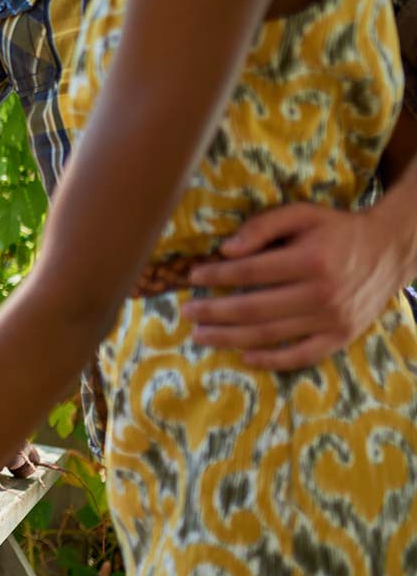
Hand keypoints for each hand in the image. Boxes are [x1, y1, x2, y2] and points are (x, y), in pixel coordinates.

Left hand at [184, 203, 410, 368]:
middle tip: (186, 313)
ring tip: (200, 335)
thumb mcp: (302, 214)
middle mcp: (322, 293)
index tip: (193, 277)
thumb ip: (263, 227)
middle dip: (214, 312)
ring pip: (271, 335)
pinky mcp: (342, 337)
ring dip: (230, 338)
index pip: (251, 272)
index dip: (217, 276)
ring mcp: (332, 319)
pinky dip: (272, 360)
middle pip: (255, 309)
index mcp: (310, 260)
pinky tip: (244, 357)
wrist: (389, 251)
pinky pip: (302, 355)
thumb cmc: (337, 230)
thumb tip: (226, 250)